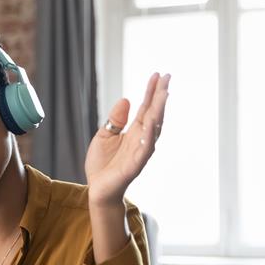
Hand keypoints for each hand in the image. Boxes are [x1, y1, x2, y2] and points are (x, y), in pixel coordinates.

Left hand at [84, 73, 169, 205]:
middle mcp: (141, 139)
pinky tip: (151, 121)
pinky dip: (149, 135)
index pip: (145, 107)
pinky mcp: (135, 164)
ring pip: (154, 128)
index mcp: (134, 131)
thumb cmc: (102, 165)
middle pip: (154, 113)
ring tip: (163, 93)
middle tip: (167, 77)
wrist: (98, 189)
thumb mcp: (104, 135)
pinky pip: (145, 148)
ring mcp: (140, 151)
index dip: (151, 91)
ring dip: (159, 110)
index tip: (157, 75)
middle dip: (160, 95)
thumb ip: (116, 119)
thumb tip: (127, 99)